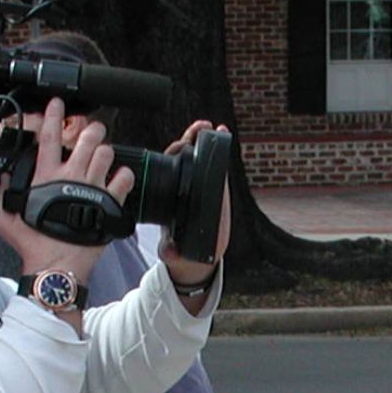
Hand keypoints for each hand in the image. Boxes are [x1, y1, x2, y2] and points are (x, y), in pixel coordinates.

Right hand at [0, 97, 134, 279]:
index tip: (57, 103)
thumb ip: (4, 193)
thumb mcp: (7, 217)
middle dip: (91, 130)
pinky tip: (119, 179)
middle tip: (92, 132)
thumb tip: (4, 178)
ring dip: (106, 152)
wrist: (56, 265)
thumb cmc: (34, 244)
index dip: (52, 114)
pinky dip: (124, 175)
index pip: (48, 136)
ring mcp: (92, 187)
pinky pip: (124, 178)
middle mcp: (70, 176)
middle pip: (87, 137)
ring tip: (103, 158)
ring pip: (107, 153)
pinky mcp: (109, 202)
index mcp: (45, 176)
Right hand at [158, 120, 232, 281]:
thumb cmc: (191, 259)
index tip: (221, 138)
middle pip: (204, 164)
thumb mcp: (180, 258)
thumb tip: (170, 251)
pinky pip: (182, 169)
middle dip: (203, 144)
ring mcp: (192, 192)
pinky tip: (182, 141)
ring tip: (197, 127)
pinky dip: (182, 153)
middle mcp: (204, 196)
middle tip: (201, 127)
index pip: (215, 177)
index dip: (216, 157)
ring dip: (193, 143)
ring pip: (193, 163)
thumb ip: (173, 253)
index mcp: (209, 208)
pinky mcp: (181, 193)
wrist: (190, 265)